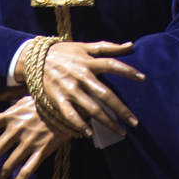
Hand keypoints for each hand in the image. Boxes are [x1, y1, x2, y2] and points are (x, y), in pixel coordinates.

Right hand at [16, 40, 144, 135]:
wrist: (35, 58)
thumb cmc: (64, 52)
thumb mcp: (84, 46)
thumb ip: (107, 47)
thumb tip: (131, 45)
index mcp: (87, 61)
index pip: (111, 64)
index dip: (127, 70)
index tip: (142, 78)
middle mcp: (80, 76)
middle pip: (105, 94)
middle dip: (121, 109)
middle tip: (134, 122)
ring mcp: (69, 89)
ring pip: (91, 108)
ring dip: (107, 122)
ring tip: (121, 132)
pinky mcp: (58, 99)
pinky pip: (70, 115)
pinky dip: (80, 125)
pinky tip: (90, 134)